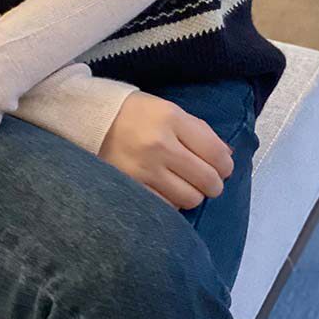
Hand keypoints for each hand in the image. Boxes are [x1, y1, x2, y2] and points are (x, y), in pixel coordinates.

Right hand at [98, 91, 234, 210]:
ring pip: (190, 198)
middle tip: (208, 181)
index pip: (216, 153)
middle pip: (207, 180)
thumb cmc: (136, 114)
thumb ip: (200, 132)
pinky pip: (166, 207)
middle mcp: (159, 145)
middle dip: (214, 184)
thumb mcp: (169, 110)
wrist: (90, 119)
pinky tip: (168, 191)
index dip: (225, 166)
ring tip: (187, 186)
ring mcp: (144, 169)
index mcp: (172, 119)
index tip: (222, 168)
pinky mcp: (130, 187)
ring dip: (194, 195)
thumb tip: (227, 156)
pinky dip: (173, 203)